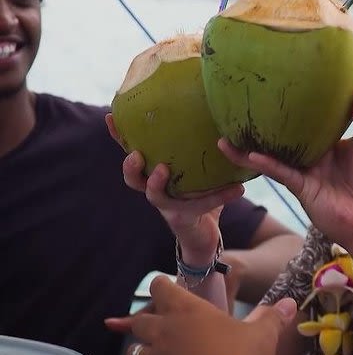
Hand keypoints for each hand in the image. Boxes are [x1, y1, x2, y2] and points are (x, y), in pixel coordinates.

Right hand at [105, 114, 245, 256]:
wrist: (204, 237)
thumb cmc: (198, 197)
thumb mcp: (198, 172)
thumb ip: (201, 151)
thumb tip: (221, 118)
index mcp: (155, 175)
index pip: (133, 154)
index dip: (120, 138)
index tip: (111, 117)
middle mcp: (156, 191)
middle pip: (133, 178)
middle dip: (130, 166)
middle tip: (137, 154)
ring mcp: (167, 207)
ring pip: (154, 196)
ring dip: (156, 182)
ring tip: (163, 169)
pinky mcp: (184, 219)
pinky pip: (201, 206)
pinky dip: (222, 197)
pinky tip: (239, 190)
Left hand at [105, 275, 295, 354]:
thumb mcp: (262, 334)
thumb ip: (272, 316)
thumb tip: (289, 303)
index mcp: (187, 311)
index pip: (160, 287)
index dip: (163, 287)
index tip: (168, 288)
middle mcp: (165, 332)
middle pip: (141, 321)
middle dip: (147, 321)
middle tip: (162, 324)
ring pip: (135, 352)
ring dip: (145, 350)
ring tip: (159, 353)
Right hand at [219, 88, 352, 250]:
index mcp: (332, 142)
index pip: (313, 119)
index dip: (300, 103)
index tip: (286, 81)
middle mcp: (315, 155)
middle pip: (286, 135)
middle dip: (267, 123)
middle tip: (245, 101)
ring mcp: (306, 171)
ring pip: (274, 155)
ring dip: (251, 146)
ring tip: (226, 133)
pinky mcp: (302, 188)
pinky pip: (280, 173)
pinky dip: (265, 164)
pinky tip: (249, 154)